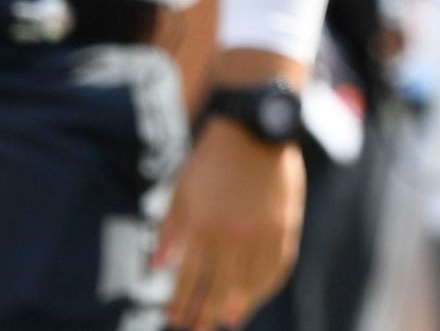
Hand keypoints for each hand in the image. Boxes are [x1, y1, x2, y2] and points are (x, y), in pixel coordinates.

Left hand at [155, 117, 302, 330]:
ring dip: (236, 307)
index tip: (173, 319)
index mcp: (202, 226)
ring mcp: (262, 233)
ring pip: (248, 284)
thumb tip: (154, 268)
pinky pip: (276, 268)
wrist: (257, 128)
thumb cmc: (213, 159)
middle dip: (204, 315)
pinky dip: (266, 287)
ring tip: (227, 322)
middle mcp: (232, 235)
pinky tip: (256, 296)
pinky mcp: (285, 226)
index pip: (188, 278)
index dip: (180, 303)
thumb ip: (170, 230)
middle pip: (217, 288)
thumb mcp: (182, 190)